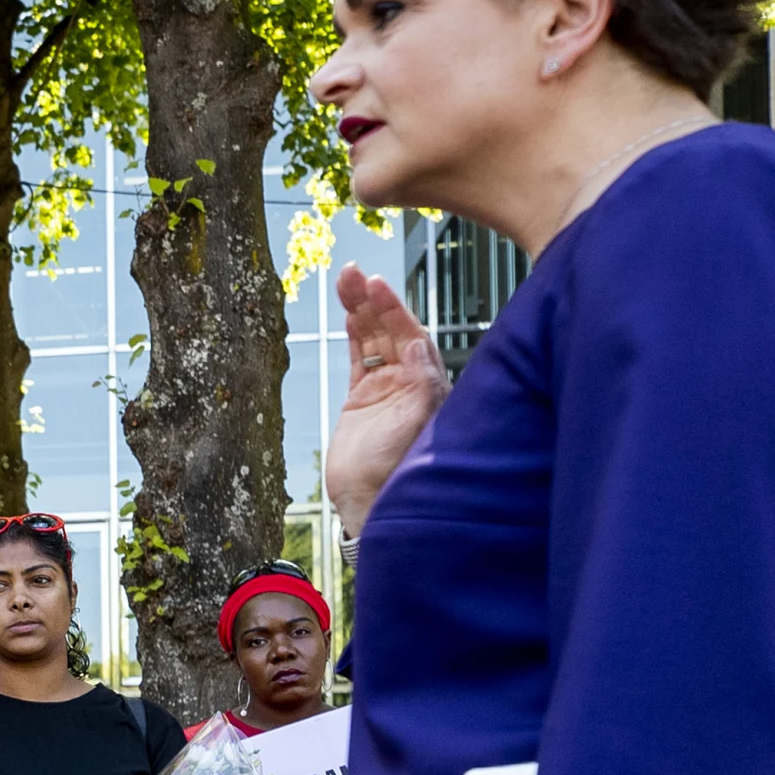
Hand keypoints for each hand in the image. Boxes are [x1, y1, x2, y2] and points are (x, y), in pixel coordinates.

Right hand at [326, 267, 448, 534]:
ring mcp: (385, 386)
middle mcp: (410, 379)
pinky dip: (353, 332)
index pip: (411, 333)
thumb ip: (422, 383)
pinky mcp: (362, 397)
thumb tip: (417, 342)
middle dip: (373, 300)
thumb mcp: (416, 423)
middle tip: (355, 274)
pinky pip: (358, 355)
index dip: (394, 309)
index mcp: (428, 383)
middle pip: (391, 328)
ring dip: (360, 308)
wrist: (368, 501)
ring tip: (346, 279)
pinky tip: (347, 311)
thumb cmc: (399, 469)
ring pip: (372, 336)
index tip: (377, 286)